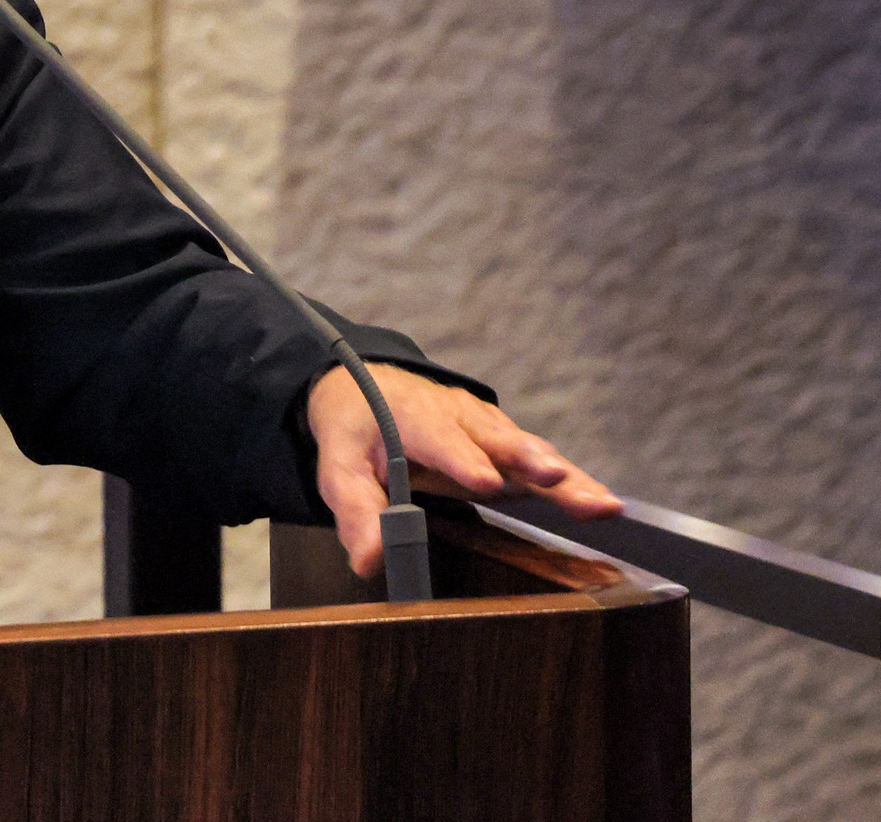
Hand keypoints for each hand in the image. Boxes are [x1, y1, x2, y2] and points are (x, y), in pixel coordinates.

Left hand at [307, 364, 622, 577]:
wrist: (366, 385)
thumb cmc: (356, 428)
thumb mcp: (340, 465)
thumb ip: (357, 510)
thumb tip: (371, 559)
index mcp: (413, 416)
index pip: (438, 437)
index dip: (461, 459)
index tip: (484, 482)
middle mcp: (460, 418)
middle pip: (498, 441)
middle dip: (528, 460)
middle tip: (556, 478)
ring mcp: (489, 430)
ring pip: (531, 452)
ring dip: (565, 477)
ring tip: (599, 503)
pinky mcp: (507, 445)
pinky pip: (542, 465)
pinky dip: (573, 483)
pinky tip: (603, 505)